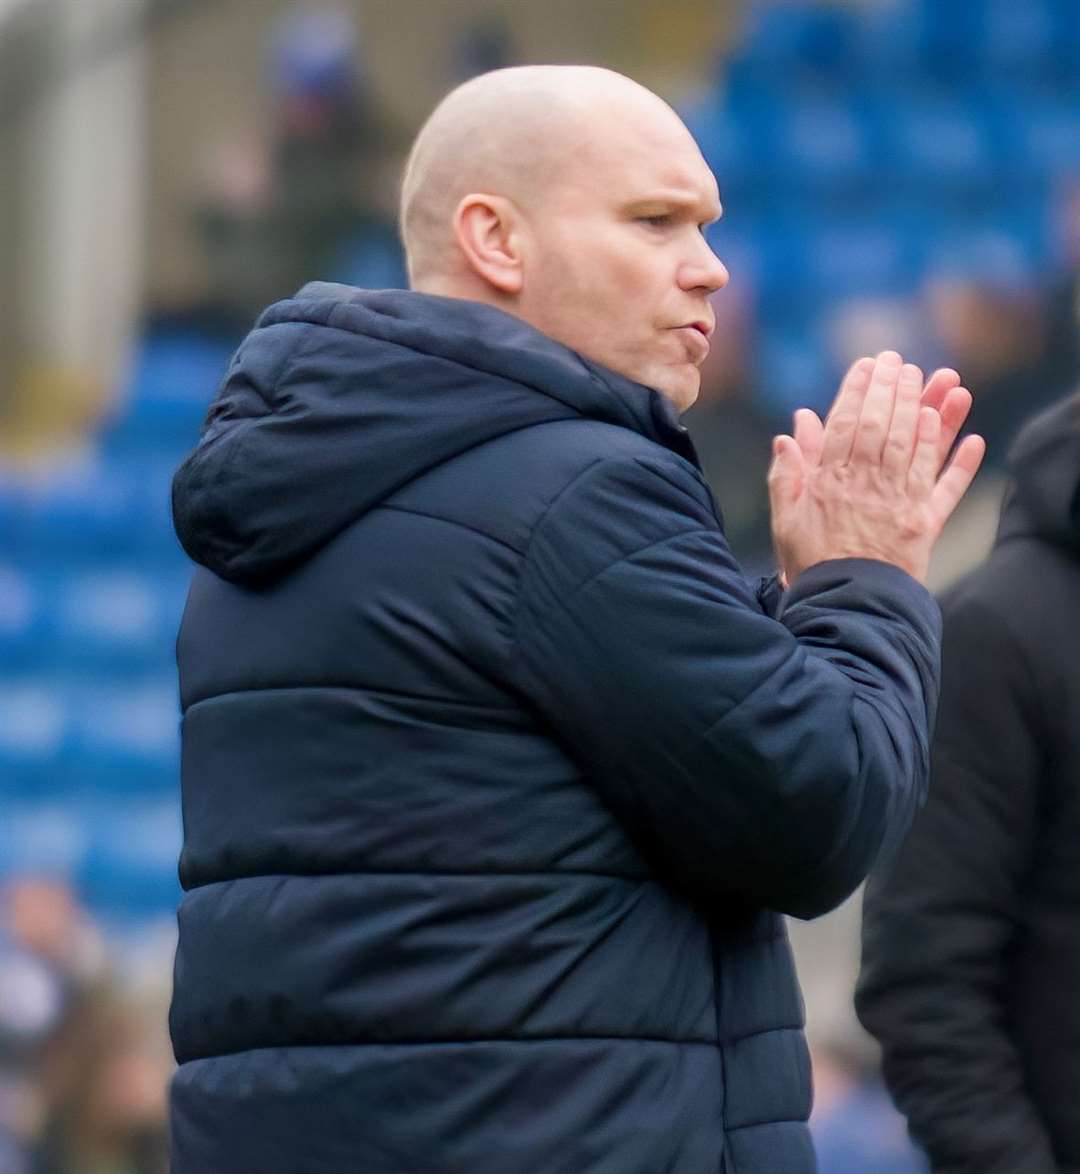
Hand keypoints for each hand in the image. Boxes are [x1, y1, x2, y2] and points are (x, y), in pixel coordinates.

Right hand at [768, 352, 985, 584]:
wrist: (845, 607)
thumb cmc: (810, 564)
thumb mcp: (786, 520)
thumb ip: (787, 474)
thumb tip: (792, 430)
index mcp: (829, 482)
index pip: (845, 425)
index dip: (857, 391)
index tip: (866, 365)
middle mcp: (867, 487)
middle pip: (883, 427)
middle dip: (893, 389)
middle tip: (900, 362)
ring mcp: (900, 504)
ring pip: (916, 447)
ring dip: (929, 410)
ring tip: (939, 379)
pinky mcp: (925, 526)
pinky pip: (947, 490)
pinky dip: (961, 464)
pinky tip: (974, 439)